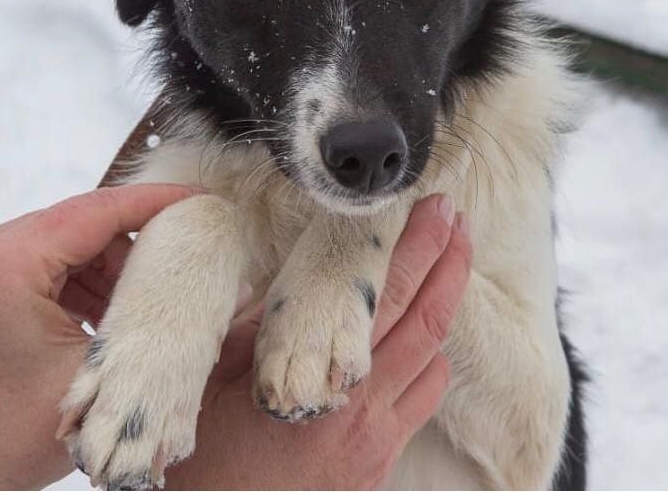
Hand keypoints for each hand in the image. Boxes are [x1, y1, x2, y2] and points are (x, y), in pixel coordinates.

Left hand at [0, 184, 199, 488]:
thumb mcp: (93, 382)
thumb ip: (164, 336)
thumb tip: (238, 296)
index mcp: (6, 264)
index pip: (98, 208)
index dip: (157, 199)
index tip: (200, 200)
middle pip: (86, 224)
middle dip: (138, 246)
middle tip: (183, 269)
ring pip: (70, 243)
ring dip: (111, 270)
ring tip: (146, 306)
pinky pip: (48, 264)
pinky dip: (84, 283)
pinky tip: (108, 318)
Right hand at [166, 194, 471, 489]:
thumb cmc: (211, 449)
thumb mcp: (223, 372)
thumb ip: (265, 323)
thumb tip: (295, 279)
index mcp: (324, 375)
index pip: (385, 292)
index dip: (416, 245)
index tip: (433, 207)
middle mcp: (364, 405)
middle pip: (425, 317)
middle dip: (448, 259)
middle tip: (456, 216)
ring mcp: (379, 437)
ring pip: (434, 357)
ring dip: (445, 304)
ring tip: (449, 262)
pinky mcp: (382, 459)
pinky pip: (425, 397)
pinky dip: (431, 356)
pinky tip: (421, 334)